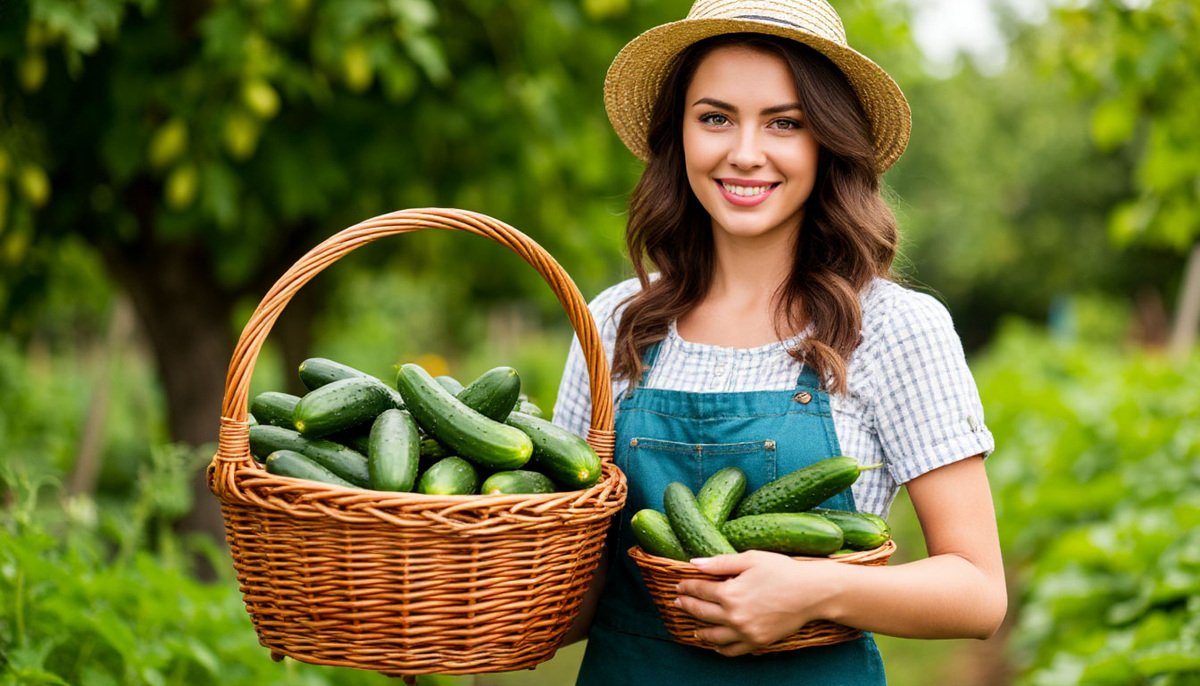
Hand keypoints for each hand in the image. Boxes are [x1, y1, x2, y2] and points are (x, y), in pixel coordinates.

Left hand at [674, 550, 840, 656]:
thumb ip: (720, 562)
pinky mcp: (757, 642)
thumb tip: (694, 563)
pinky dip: (720, 649)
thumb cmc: (782, 571)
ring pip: (713, 635)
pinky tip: (715, 644)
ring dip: (699, 630)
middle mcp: (734, 616)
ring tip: (692, 628)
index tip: (679, 584)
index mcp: (730, 592)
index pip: (700, 590)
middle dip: (686, 606)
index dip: (687, 586)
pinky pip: (732, 650)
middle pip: (701, 612)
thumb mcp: (750, 559)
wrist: (811, 593)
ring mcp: (745, 632)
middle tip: (677, 602)